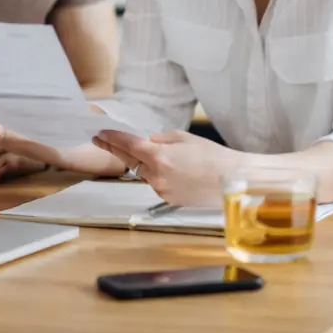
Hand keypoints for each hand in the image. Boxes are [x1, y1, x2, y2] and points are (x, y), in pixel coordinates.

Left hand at [93, 130, 244, 206]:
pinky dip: (157, 175)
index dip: (112, 138)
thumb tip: (147, 140)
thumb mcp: (184, 138)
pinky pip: (156, 184)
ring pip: (143, 174)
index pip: (128, 145)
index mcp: (160, 156)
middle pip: (130, 160)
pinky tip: (171, 169)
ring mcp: (162, 190)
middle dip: (116, 150)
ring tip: (146, 152)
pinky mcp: (169, 200)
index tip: (100, 133)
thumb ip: (161, 139)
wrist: (232, 180)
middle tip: (101, 140)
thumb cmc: (213, 156)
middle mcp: (157, 175)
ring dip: (141, 163)